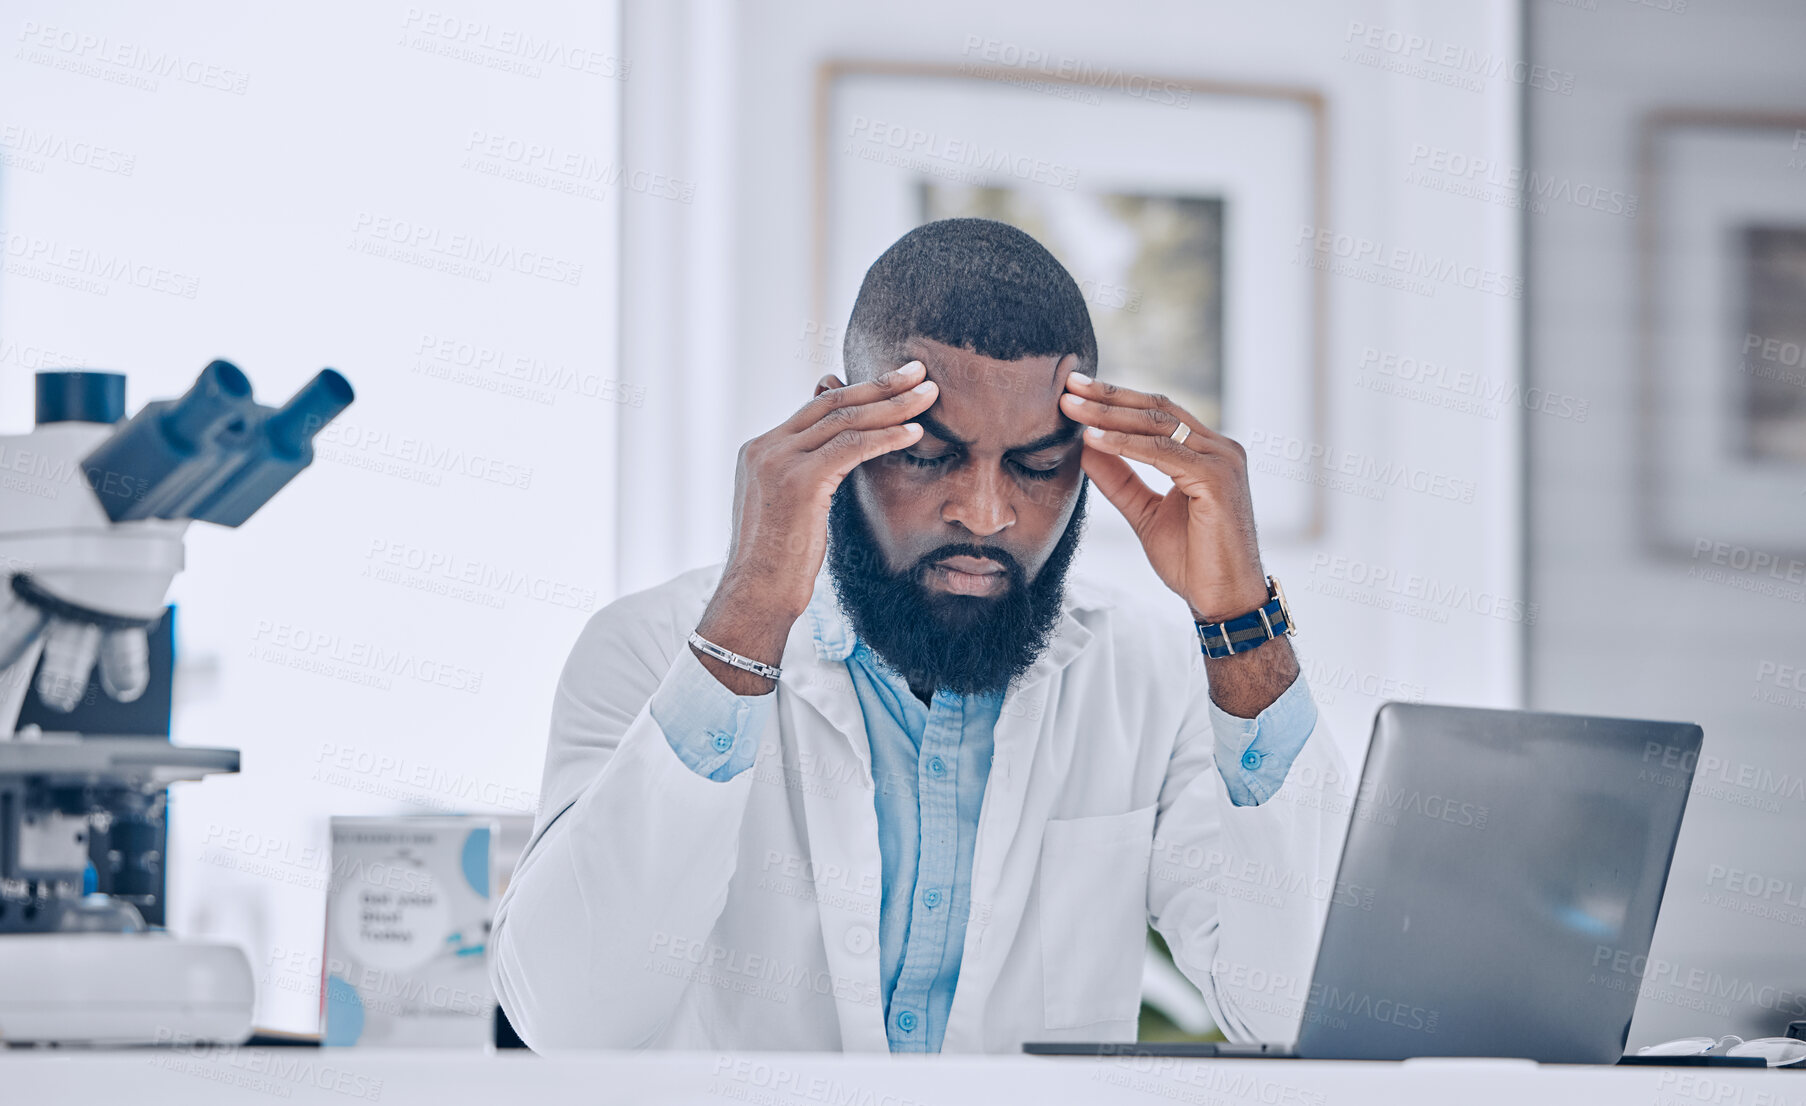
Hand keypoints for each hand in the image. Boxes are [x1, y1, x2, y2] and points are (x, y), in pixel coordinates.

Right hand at [695, 361, 937, 692]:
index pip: (817, 408)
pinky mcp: (797, 482)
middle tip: (920, 371)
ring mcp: (777, 462)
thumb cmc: (780, 563)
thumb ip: (810, 473)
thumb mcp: (793, 508)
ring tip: (929, 395)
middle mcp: (764, 449)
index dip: (860, 391)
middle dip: (880, 385)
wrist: (756, 596)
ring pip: (845, 420)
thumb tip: (838, 453)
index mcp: (760, 451)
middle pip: (832, 403)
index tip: (896, 381)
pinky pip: (851, 448)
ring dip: (893, 406)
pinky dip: (886, 437)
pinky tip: (915, 431)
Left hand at [1059, 370, 1296, 716]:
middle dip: (1108, 396)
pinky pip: (1163, 452)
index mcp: (1206, 451)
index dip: (1114, 399)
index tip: (1075, 390)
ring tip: (1071, 407)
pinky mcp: (1217, 479)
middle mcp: (1220, 448)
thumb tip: (1085, 447)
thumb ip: (1119, 479)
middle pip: (1156, 409)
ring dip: (1109, 414)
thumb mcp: (1144, 512)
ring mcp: (1222, 460)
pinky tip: (1093, 438)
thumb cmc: (1193, 561)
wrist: (1223, 601)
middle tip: (1068, 385)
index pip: (1156, 413)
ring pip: (1158, 424)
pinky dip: (1125, 444)